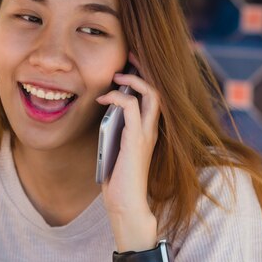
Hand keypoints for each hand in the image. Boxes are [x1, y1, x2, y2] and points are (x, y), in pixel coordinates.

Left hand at [95, 54, 160, 248]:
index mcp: (148, 131)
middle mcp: (152, 130)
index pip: (153, 98)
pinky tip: (104, 98)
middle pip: (157, 89)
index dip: (143, 78)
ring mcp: (147, 134)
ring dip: (133, 80)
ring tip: (117, 75)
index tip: (128, 65)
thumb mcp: (115, 148)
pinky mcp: (136, 139)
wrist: (126, 204)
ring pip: (150, 94)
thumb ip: (115, 130)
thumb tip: (106, 111)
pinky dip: (118, 97)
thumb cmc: (119, 181)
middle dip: (143, 70)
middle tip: (128, 57)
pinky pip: (132, 107)